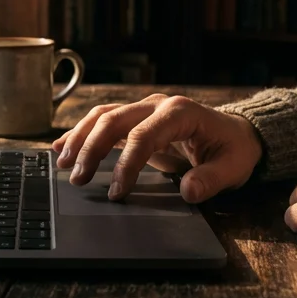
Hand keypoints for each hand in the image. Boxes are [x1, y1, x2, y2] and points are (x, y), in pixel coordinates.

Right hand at [51, 94, 264, 202]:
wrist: (236, 133)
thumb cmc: (234, 149)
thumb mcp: (233, 167)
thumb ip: (211, 179)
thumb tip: (189, 190)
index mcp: (180, 112)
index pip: (143, 135)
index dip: (127, 164)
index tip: (117, 192)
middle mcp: (157, 104)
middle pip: (114, 119)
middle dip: (92, 148)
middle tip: (78, 178)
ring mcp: (144, 109)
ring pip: (103, 116)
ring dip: (80, 138)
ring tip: (63, 164)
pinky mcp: (136, 119)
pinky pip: (103, 121)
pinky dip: (80, 133)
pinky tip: (60, 148)